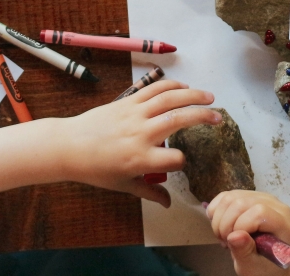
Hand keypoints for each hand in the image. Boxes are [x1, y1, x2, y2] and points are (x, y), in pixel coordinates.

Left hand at [59, 80, 218, 206]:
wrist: (70, 146)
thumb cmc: (96, 169)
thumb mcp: (124, 185)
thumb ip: (150, 192)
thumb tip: (169, 203)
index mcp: (141, 159)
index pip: (175, 159)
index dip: (183, 162)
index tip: (182, 162)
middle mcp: (141, 134)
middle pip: (179, 120)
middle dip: (202, 117)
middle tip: (219, 118)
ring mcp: (135, 114)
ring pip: (169, 99)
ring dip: (193, 95)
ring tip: (210, 96)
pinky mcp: (128, 101)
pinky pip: (153, 89)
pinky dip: (171, 85)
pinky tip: (185, 87)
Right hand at [206, 190, 289, 275]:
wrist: (264, 261)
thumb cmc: (263, 267)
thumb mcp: (253, 266)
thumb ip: (245, 251)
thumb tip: (235, 235)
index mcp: (283, 223)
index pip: (259, 212)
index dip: (241, 225)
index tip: (233, 243)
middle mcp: (275, 204)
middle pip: (241, 202)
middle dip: (225, 224)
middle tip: (225, 242)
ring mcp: (261, 197)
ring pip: (230, 197)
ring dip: (219, 219)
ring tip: (224, 236)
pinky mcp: (247, 195)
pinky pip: (225, 196)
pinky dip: (216, 211)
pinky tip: (221, 226)